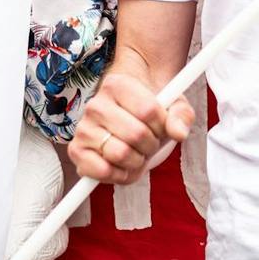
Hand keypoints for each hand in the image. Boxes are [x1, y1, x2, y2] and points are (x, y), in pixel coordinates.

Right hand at [67, 72, 195, 185]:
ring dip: (138, 160)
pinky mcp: (77, 151)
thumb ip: (181, 115)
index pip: (149, 111)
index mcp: (117, 85)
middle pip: (136, 135)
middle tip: (149, 140)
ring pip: (121, 154)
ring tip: (137, 151)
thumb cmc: (150, 108)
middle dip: (152, 144)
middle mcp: (95, 105)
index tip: (161, 124)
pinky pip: (102, 171)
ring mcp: (83, 128)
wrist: (126, 114)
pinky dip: (120, 174)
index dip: (163, 124)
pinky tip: (125, 165)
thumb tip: (178, 132)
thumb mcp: (173, 104)